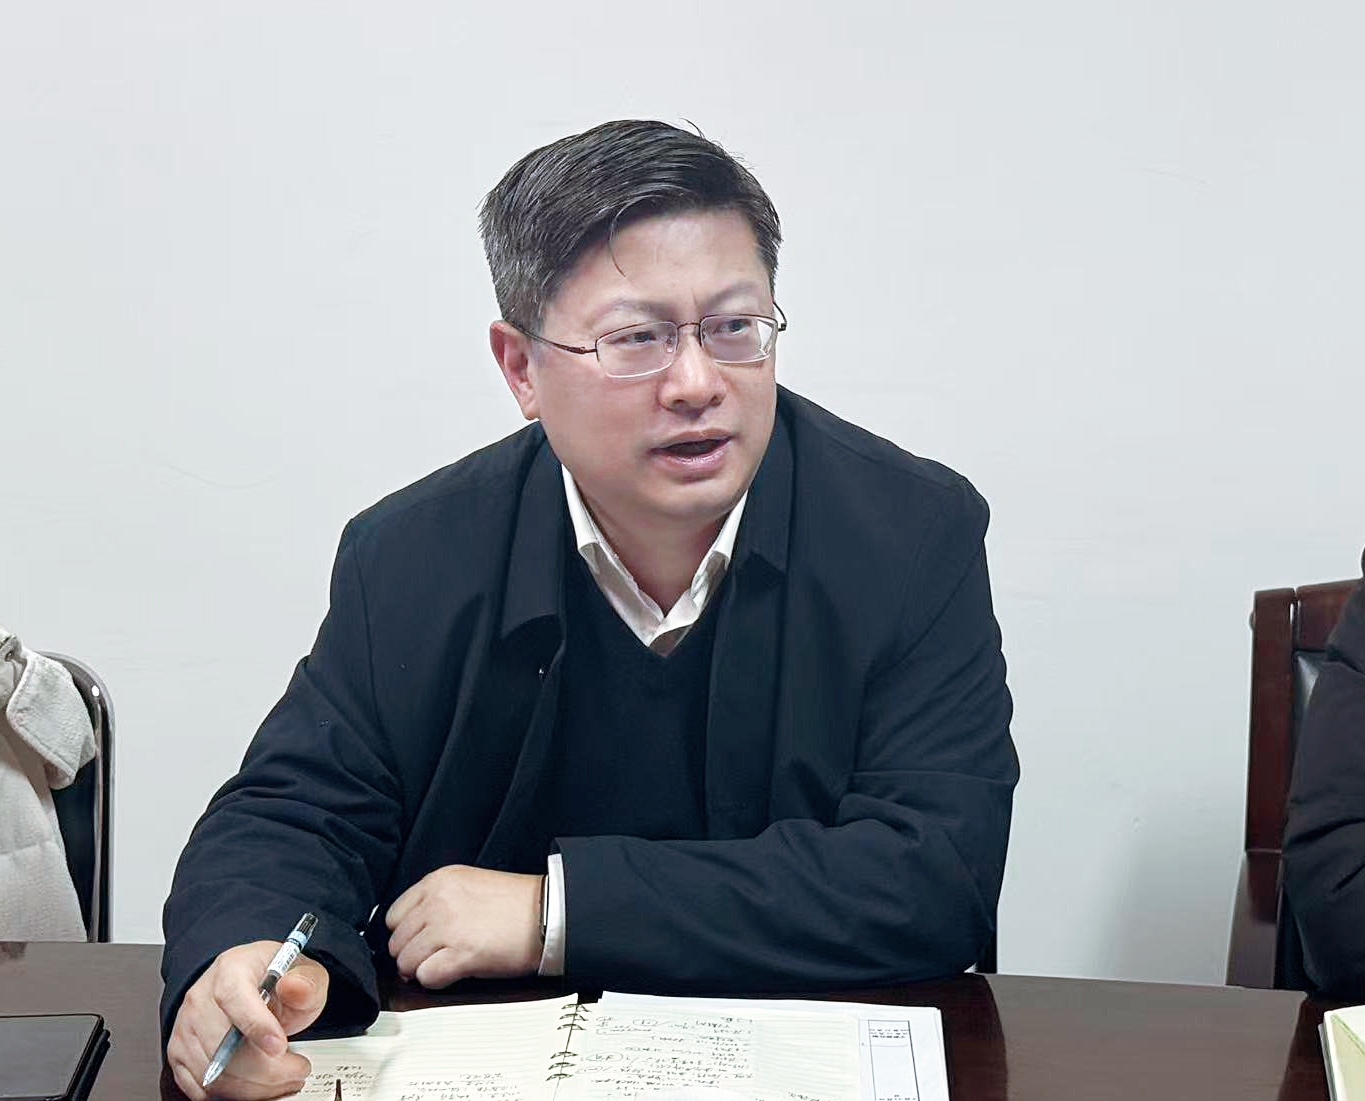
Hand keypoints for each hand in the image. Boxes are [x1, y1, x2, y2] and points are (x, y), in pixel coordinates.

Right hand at [166, 940, 329, 1099]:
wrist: (249, 985)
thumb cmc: (274, 980)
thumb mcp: (301, 972)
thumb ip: (306, 982)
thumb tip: (296, 987)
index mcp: (231, 970)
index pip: (234, 999)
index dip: (257, 1026)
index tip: (280, 1046)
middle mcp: (201, 998)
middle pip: (225, 1047)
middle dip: (269, 1069)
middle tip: (298, 1070)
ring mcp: (186, 1029)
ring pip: (215, 1075)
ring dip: (256, 1087)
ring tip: (285, 1080)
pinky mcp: (179, 1056)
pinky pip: (202, 1089)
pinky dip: (236, 1095)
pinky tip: (261, 1087)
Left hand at [385, 864, 543, 987]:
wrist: (549, 913)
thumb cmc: (518, 902)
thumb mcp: (470, 884)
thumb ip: (438, 900)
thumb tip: (414, 930)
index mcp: (439, 881)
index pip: (394, 915)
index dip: (405, 933)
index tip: (417, 941)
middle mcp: (439, 902)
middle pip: (397, 941)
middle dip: (411, 955)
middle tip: (430, 958)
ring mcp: (448, 928)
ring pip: (407, 962)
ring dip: (421, 970)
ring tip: (442, 966)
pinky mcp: (462, 954)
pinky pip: (426, 977)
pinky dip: (434, 981)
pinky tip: (452, 973)